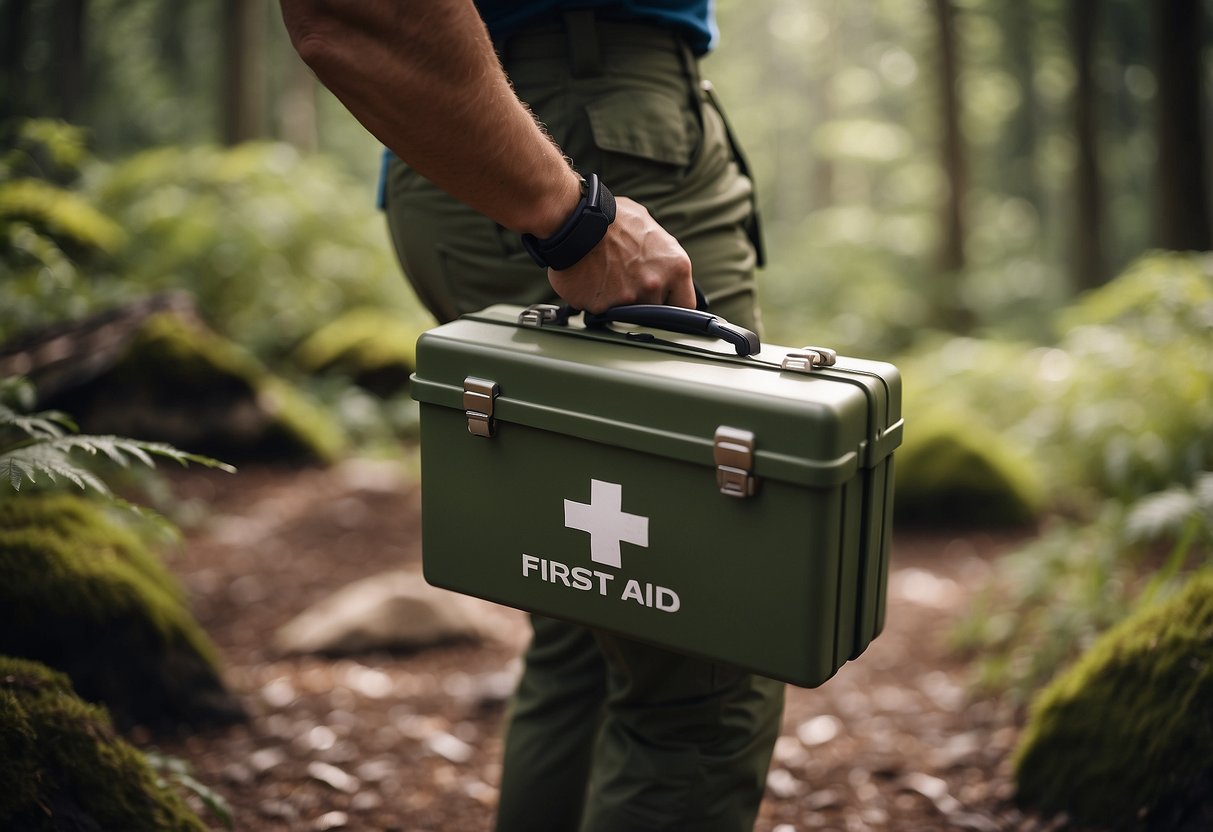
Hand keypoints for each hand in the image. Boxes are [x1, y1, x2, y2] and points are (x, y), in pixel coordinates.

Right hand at [546, 197, 694, 312]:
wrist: (575, 221)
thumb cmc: (610, 217)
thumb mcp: (649, 226)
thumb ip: (660, 253)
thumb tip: (662, 263)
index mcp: (675, 267)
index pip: (686, 303)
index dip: (673, 304)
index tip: (665, 302)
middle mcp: (655, 286)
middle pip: (655, 310)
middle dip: (642, 299)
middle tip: (625, 278)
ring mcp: (629, 300)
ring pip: (627, 313)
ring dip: (618, 300)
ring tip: (605, 275)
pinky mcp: (602, 308)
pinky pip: (601, 310)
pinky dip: (595, 300)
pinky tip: (589, 280)